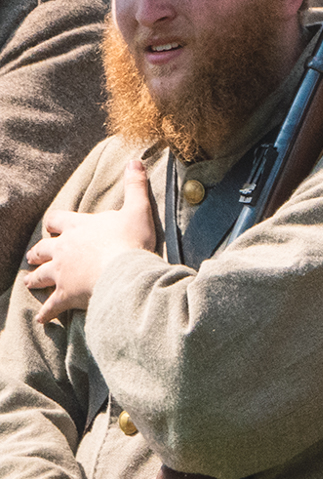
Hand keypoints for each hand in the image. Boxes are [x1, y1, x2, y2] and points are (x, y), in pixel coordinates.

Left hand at [23, 160, 158, 323]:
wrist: (124, 271)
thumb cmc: (131, 240)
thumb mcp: (138, 209)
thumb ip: (135, 185)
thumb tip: (135, 160)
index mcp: (78, 227)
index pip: (57, 220)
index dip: (54, 223)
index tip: (52, 226)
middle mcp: (63, 249)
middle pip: (42, 249)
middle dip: (37, 252)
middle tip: (33, 257)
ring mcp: (61, 273)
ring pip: (40, 275)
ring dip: (34, 278)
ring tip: (28, 281)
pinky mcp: (65, 294)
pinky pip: (50, 306)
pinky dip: (45, 312)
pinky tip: (40, 318)